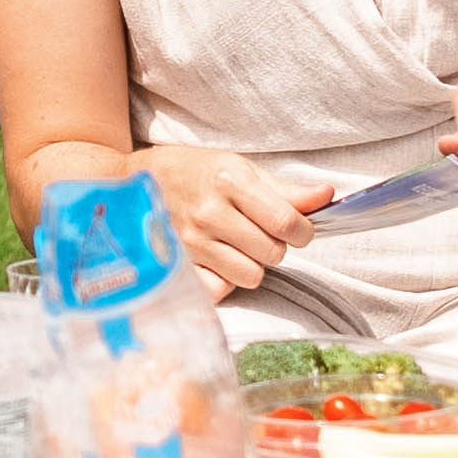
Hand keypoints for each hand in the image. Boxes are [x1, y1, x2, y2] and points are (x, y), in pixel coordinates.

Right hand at [128, 143, 329, 294]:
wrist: (129, 183)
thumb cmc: (192, 173)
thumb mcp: (237, 168)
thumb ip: (284, 190)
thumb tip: (328, 196)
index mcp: (229, 181)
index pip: (285, 221)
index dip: (303, 232)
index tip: (298, 230)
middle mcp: (208, 212)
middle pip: (272, 253)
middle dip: (276, 247)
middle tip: (260, 234)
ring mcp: (190, 242)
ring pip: (251, 276)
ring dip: (252, 265)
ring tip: (237, 247)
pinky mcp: (177, 266)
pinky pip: (221, 289)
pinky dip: (224, 280)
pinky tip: (216, 261)